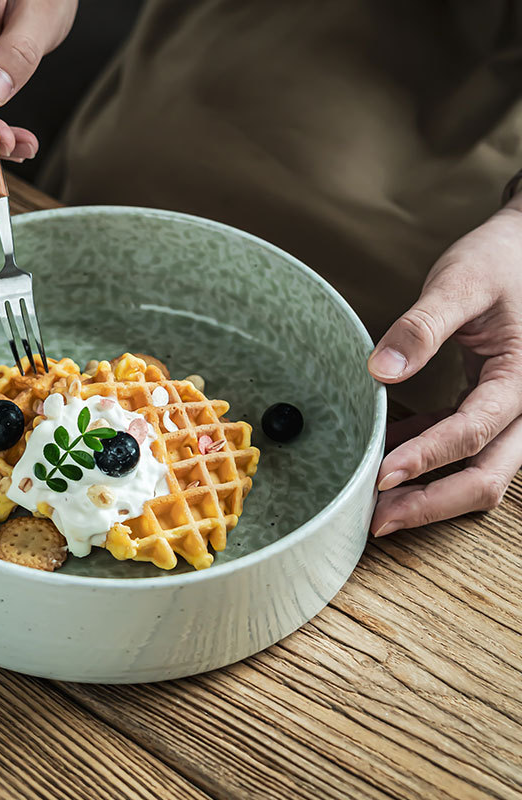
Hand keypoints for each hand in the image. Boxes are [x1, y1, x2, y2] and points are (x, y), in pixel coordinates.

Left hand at [368, 197, 521, 536]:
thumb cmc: (502, 261)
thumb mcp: (461, 282)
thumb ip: (423, 326)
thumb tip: (381, 369)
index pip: (473, 431)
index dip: (426, 458)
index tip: (379, 475)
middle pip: (487, 476)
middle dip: (431, 503)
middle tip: (376, 520)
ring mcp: (516, 411)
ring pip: (482, 472)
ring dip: (431, 491)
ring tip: (376, 502)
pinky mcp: (495, 405)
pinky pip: (468, 447)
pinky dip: (430, 457)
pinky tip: (390, 453)